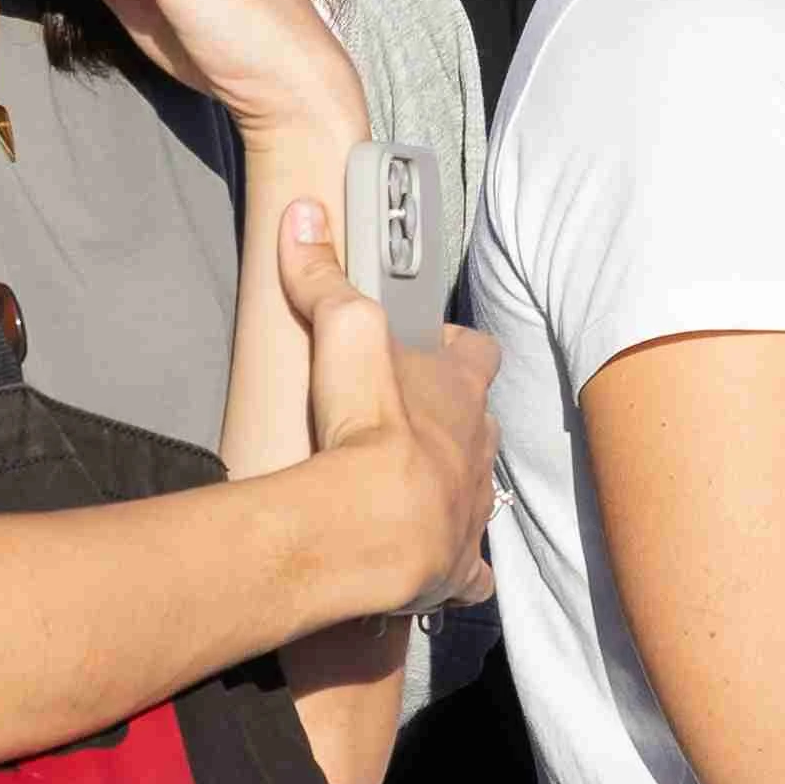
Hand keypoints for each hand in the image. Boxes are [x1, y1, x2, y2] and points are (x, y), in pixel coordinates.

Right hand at [287, 197, 498, 613]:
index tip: (424, 347)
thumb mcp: (343, 331)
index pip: (478, 352)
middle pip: (478, 422)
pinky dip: (450, 565)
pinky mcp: (458, 565)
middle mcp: (479, 447)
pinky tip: (425, 563)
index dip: (454, 347)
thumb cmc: (368, 426)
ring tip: (403, 490)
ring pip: (474, 489)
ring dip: (447, 486)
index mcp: (461, 391)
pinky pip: (465, 568)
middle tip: (403, 422)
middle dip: (450, 420)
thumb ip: (324, 277)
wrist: (375, 527)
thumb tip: (305, 215)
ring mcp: (473, 507)